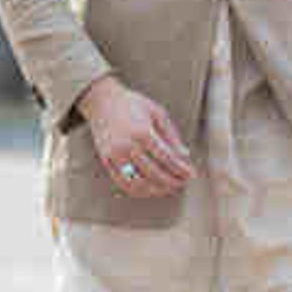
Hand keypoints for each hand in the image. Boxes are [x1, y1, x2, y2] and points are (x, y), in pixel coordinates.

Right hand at [76, 75, 195, 197]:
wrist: (101, 100)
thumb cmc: (130, 104)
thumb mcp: (157, 112)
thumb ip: (172, 135)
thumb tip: (184, 155)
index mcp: (142, 132)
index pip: (167, 159)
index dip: (181, 169)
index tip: (190, 174)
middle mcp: (127, 146)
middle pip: (155, 173)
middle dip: (172, 181)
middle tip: (182, 182)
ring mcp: (115, 155)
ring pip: (139, 183)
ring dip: (157, 189)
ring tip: (169, 188)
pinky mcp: (106, 161)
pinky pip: (123, 183)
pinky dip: (138, 190)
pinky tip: (149, 189)